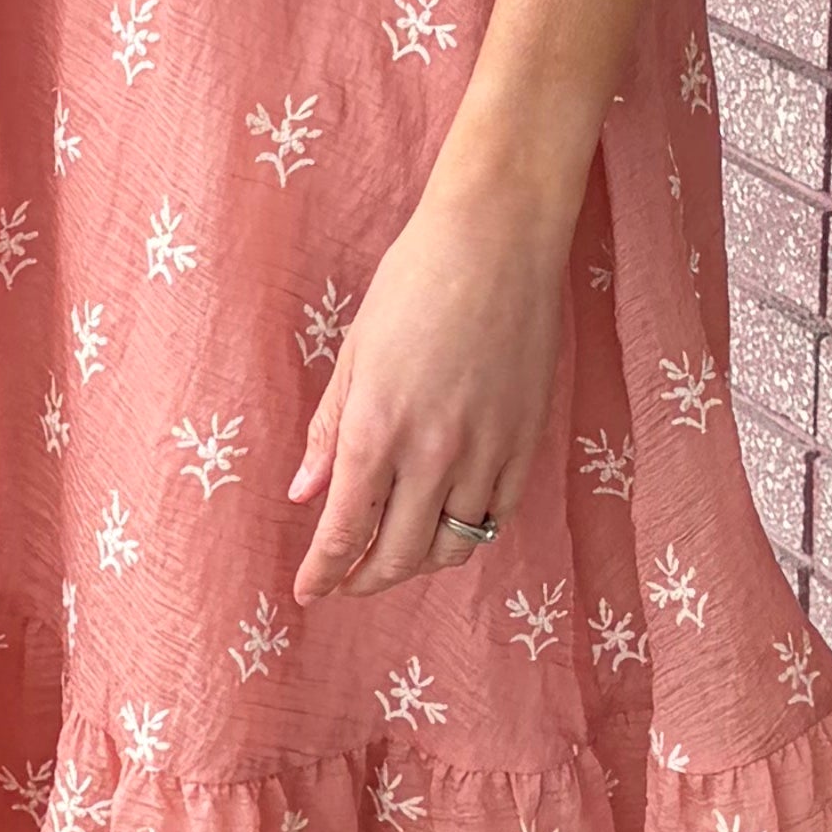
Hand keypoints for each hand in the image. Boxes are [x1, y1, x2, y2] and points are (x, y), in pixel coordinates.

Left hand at [288, 167, 571, 598]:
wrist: (499, 239)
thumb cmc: (415, 281)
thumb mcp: (356, 354)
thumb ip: (331, 431)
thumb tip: (303, 493)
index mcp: (378, 428)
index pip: (344, 529)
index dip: (323, 572)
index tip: (308, 592)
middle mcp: (433, 452)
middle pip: (398, 554)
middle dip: (365, 581)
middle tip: (346, 583)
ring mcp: (488, 450)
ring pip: (453, 545)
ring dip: (417, 561)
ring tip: (396, 555)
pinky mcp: (527, 441)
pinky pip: (498, 515)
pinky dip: (469, 531)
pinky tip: (448, 522)